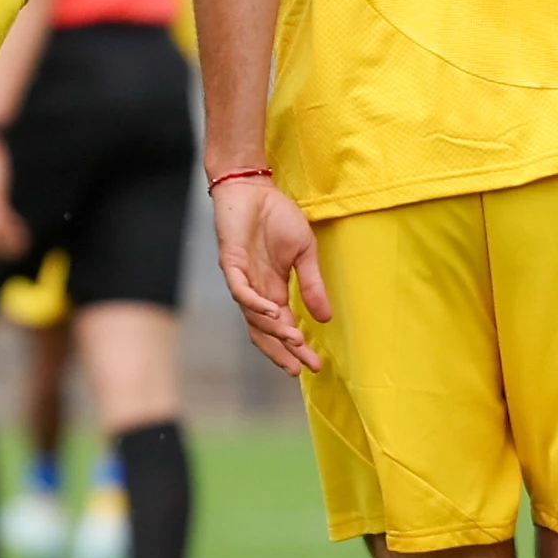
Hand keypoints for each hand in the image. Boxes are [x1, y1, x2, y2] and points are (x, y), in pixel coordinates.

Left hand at [210, 172, 331, 377]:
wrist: (254, 188)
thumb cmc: (278, 217)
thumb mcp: (305, 253)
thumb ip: (312, 285)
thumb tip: (326, 319)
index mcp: (273, 290)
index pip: (283, 327)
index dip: (297, 347)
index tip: (314, 365)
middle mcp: (256, 291)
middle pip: (265, 331)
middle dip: (282, 351)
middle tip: (299, 369)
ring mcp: (242, 279)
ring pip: (253, 316)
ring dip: (274, 330)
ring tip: (295, 340)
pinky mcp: (231, 263)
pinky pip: (240, 291)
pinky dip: (255, 304)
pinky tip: (273, 313)